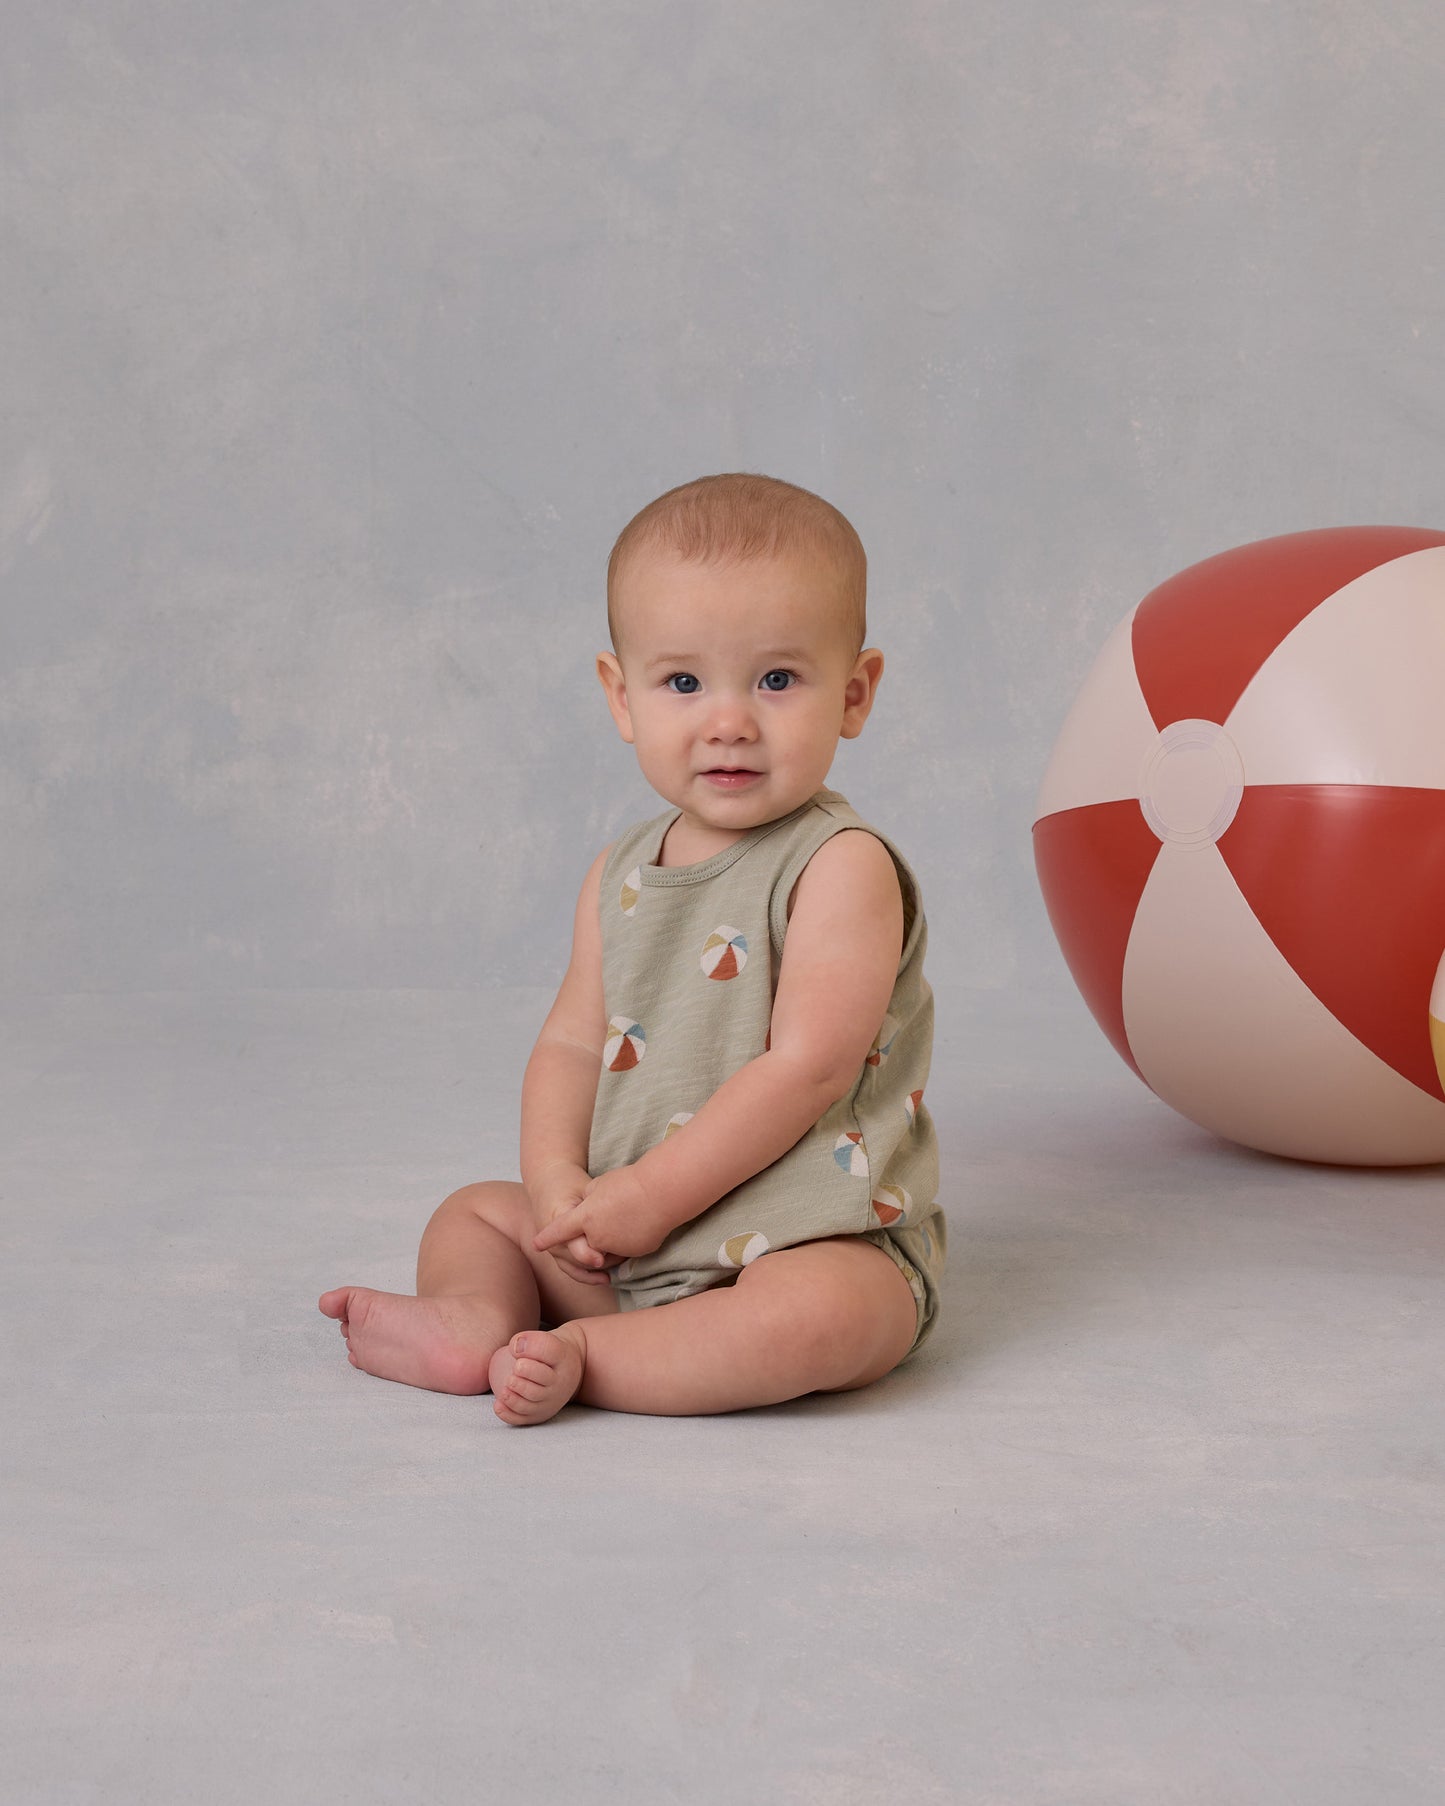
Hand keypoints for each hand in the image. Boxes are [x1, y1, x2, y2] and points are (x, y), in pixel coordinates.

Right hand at [526, 1163, 622, 1286]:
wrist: (547, 1183)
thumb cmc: (570, 1184)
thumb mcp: (585, 1189)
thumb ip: (598, 1205)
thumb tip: (623, 1220)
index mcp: (559, 1217)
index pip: (574, 1242)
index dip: (589, 1253)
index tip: (603, 1259)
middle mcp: (552, 1236)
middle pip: (578, 1258)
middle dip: (603, 1259)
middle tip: (625, 1255)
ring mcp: (552, 1247)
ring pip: (577, 1267)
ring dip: (599, 1268)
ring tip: (620, 1265)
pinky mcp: (557, 1253)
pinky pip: (572, 1270)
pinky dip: (589, 1277)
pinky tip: (606, 1279)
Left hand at [532, 1164, 670, 1263]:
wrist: (662, 1191)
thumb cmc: (630, 1182)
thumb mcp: (600, 1184)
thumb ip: (588, 1200)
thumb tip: (588, 1207)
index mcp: (585, 1217)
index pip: (561, 1230)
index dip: (547, 1237)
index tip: (537, 1243)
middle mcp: (598, 1236)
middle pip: (588, 1242)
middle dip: (593, 1235)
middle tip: (608, 1216)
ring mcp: (618, 1247)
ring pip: (609, 1249)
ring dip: (613, 1238)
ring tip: (628, 1214)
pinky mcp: (637, 1252)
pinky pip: (628, 1249)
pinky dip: (631, 1239)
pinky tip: (641, 1221)